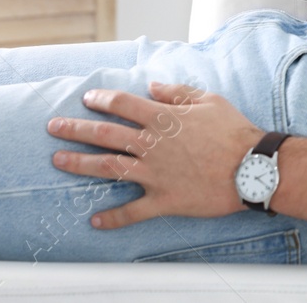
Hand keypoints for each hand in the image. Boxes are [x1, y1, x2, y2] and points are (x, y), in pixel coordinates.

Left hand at [46, 81, 261, 228]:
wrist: (253, 169)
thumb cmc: (234, 132)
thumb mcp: (209, 101)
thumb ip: (177, 92)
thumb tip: (152, 85)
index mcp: (163, 119)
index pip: (123, 104)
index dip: (102, 99)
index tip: (87, 98)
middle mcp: (152, 145)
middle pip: (105, 134)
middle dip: (75, 129)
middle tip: (53, 127)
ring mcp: (155, 174)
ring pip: (109, 168)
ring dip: (80, 164)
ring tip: (58, 162)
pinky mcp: (164, 200)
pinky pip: (133, 211)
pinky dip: (113, 217)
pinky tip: (95, 220)